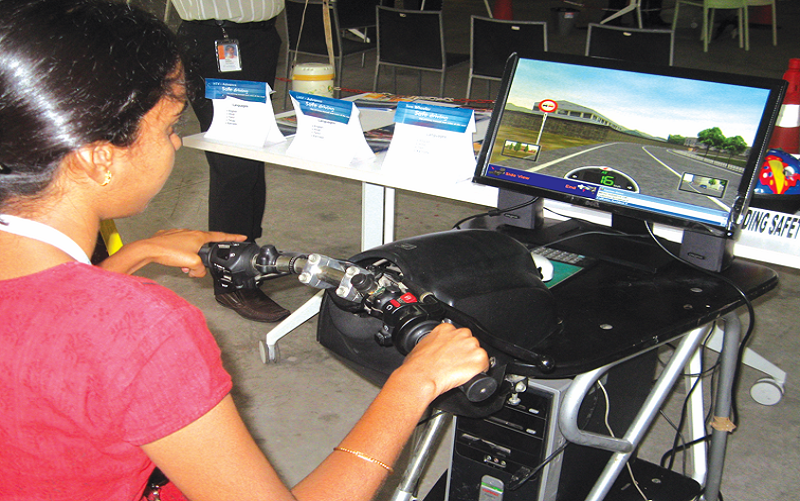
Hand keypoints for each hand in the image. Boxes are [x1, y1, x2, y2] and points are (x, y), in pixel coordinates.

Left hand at [98, 229, 246, 275]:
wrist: (148, 250)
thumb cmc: (168, 253)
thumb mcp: (191, 264)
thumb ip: (200, 269)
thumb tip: (198, 271)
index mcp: (199, 236)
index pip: (221, 237)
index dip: (233, 238)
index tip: (241, 237)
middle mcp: (190, 233)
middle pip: (204, 246)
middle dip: (202, 258)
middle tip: (197, 266)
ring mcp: (180, 234)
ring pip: (191, 248)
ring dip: (189, 258)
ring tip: (183, 266)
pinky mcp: (170, 237)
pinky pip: (180, 247)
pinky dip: (180, 255)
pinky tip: (174, 261)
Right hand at [396, 323, 489, 400]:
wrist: (421, 375)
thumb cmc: (418, 365)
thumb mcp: (423, 346)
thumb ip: (433, 343)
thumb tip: (434, 350)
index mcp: (446, 328)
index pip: (458, 334)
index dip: (457, 346)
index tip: (453, 353)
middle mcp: (460, 333)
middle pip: (469, 342)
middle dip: (465, 352)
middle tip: (456, 363)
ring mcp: (471, 345)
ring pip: (478, 352)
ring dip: (472, 361)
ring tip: (460, 370)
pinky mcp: (479, 358)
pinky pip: (485, 364)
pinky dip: (480, 371)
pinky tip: (469, 375)